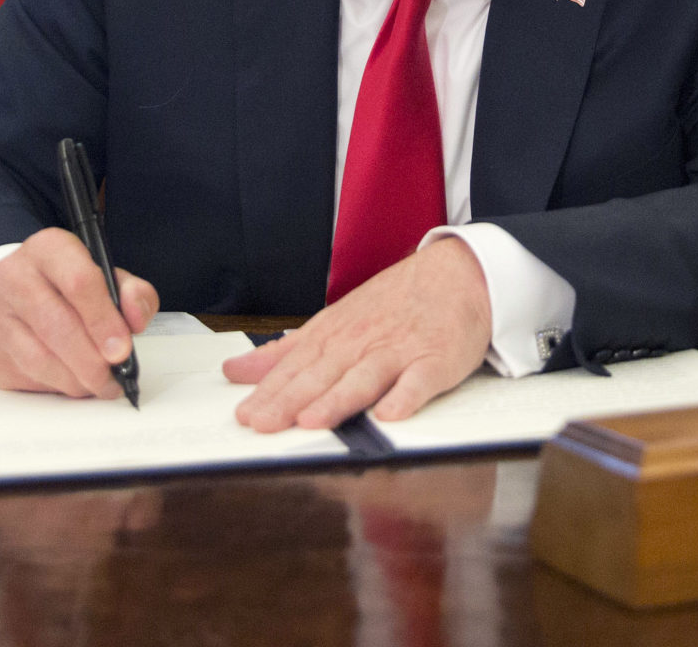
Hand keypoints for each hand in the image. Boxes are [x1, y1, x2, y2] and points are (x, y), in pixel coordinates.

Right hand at [0, 226, 158, 398]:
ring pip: (40, 359)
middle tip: (113, 377)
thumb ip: (132, 292)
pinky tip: (74, 380)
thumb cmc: (66, 284)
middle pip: (57, 326)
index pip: (79, 282)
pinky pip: (28, 376)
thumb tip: (135, 318)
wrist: (17, 291)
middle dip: (92, 361)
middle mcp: (15, 277)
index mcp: (49, 249)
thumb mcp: (106, 274)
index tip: (122, 349)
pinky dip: (57, 386)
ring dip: (77, 380)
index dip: (104, 320)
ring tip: (99, 384)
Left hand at [221, 236, 492, 432]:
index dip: (270, 392)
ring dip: (338, 399)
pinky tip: (389, 414)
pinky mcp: (436, 360)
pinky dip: (405, 396)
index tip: (245, 415)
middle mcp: (363, 341)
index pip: (296, 366)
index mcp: (336, 333)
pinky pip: (420, 381)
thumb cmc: (395, 303)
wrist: (460, 274)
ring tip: (313, 421)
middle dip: (291, 400)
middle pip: (323, 374)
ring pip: (364, 377)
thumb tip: (237, 370)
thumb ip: (286, 351)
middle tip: (264, 424)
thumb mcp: (334, 320)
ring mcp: (400, 350)